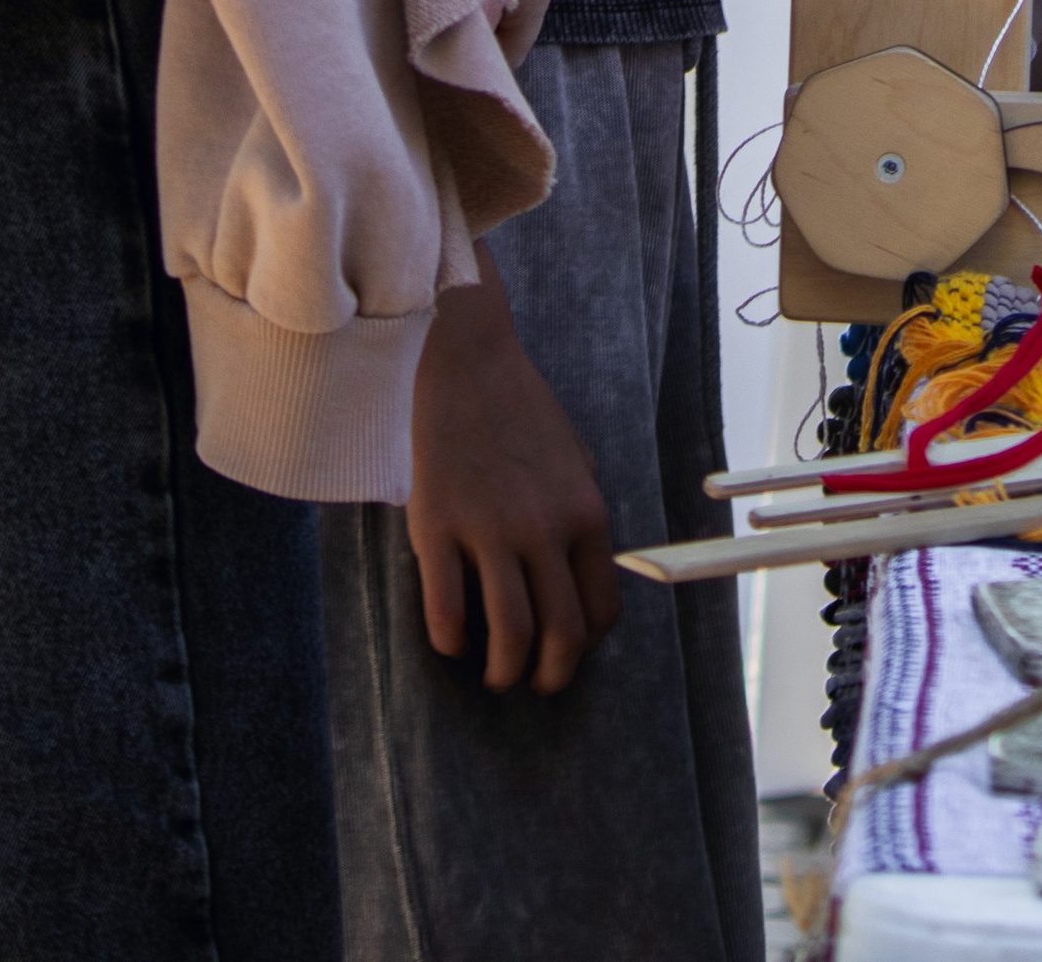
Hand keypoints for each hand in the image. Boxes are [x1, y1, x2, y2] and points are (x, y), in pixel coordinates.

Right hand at [407, 252, 621, 693]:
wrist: (468, 361)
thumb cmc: (523, 411)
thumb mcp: (576, 462)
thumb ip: (581, 521)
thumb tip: (583, 581)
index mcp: (585, 513)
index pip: (602, 609)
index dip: (585, 646)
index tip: (565, 652)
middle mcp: (545, 527)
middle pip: (560, 635)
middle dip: (548, 676)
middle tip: (530, 681)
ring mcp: (490, 528)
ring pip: (509, 633)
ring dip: (501, 670)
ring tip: (491, 672)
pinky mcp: (439, 525)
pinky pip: (446, 609)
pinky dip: (450, 641)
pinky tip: (450, 640)